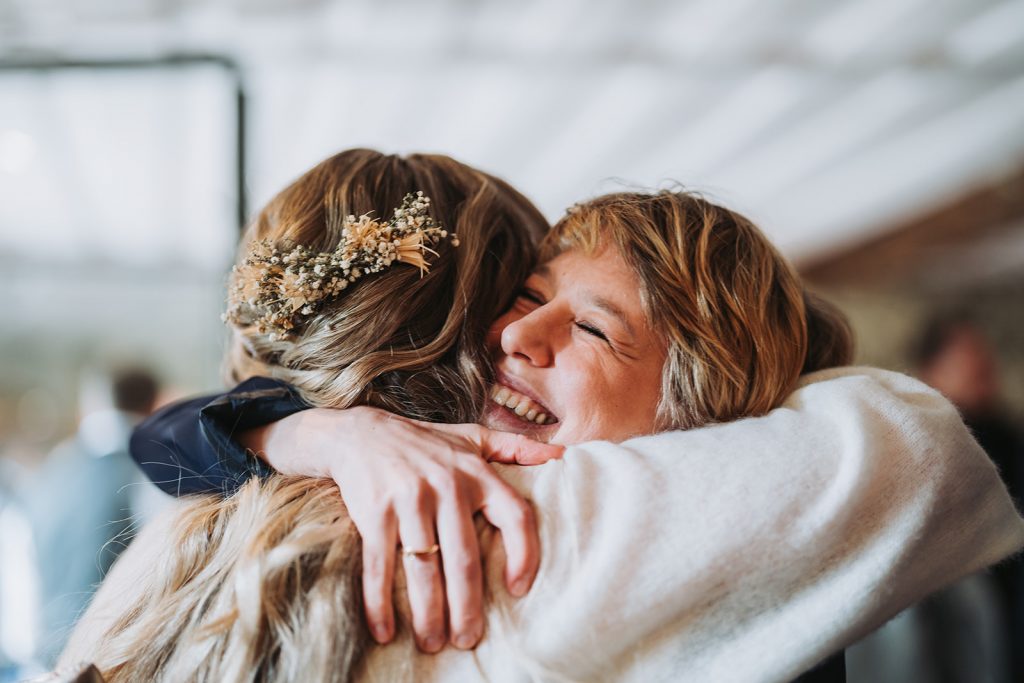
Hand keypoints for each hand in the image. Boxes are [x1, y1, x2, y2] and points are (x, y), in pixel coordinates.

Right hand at [243, 406, 563, 651]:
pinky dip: (380, 602)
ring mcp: (410, 499)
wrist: (361, 435)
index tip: (518, 590)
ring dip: (428, 614)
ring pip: (425, 568)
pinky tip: (385, 630)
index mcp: (478, 473)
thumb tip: (562, 452)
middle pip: (465, 559)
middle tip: (469, 639)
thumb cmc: (425, 443)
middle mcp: (448, 486)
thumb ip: (517, 447)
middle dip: (468, 607)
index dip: (524, 555)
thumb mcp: (473, 438)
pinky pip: (380, 565)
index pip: (516, 515)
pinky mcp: (375, 512)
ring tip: (433, 643)